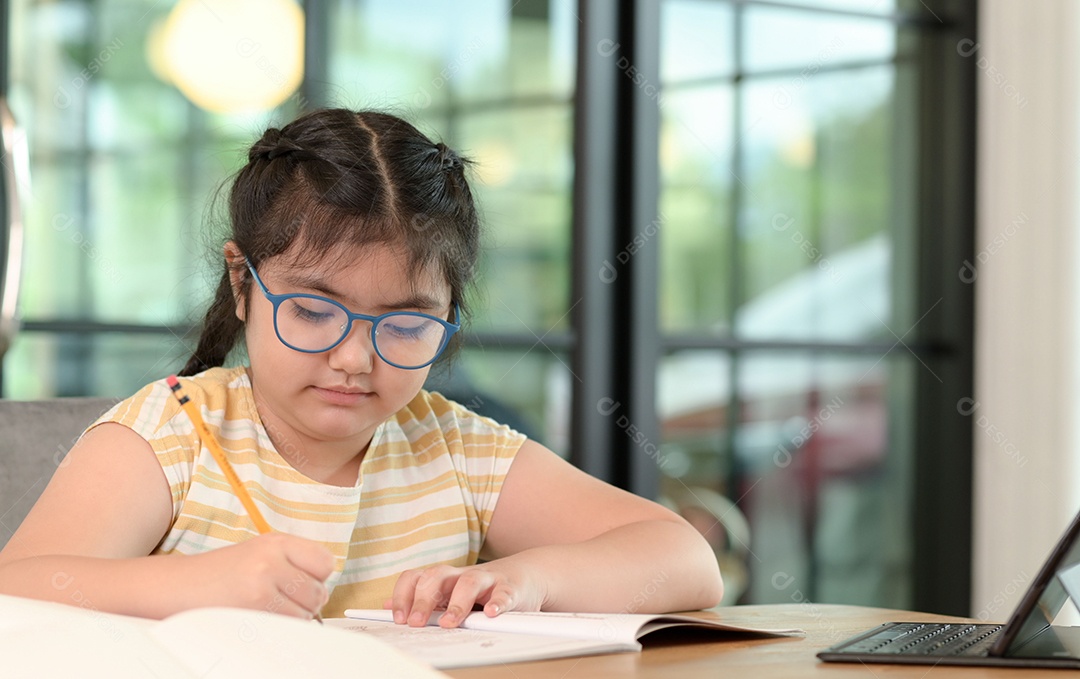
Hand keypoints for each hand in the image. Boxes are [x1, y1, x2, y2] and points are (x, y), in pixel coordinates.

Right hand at [176, 533, 333, 618]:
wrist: (177, 587)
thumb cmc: (219, 574)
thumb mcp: (258, 553)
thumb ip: (292, 563)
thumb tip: (322, 588)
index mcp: (276, 542)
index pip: (325, 562)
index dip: (318, 577)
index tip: (305, 582)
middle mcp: (271, 559)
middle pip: (318, 591)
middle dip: (306, 602)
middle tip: (283, 601)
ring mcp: (262, 584)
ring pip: (305, 613)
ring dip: (292, 617)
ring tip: (267, 608)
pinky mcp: (253, 608)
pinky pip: (285, 626)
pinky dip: (278, 627)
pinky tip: (258, 617)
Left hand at [387, 560, 548, 627]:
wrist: (525, 575)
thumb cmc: (482, 589)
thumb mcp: (449, 592)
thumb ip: (421, 599)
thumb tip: (386, 607)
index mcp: (444, 578)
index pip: (415, 578)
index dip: (403, 595)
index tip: (398, 618)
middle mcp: (462, 575)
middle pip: (437, 576)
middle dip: (424, 600)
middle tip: (417, 623)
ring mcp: (487, 579)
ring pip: (469, 581)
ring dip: (458, 602)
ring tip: (450, 622)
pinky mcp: (510, 588)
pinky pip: (504, 592)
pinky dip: (498, 602)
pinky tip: (492, 613)